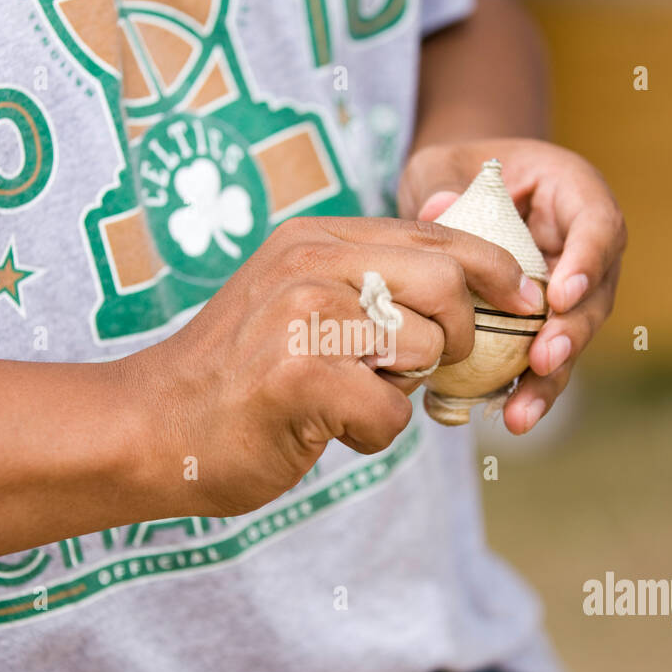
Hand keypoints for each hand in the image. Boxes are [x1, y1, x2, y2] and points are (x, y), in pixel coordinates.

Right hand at [138, 215, 544, 515]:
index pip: (438, 236)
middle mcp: (313, 261)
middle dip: (462, 335)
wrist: (146, 428)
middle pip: (449, 282)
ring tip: (343, 396)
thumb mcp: (296, 301)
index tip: (525, 298)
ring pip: (426, 352)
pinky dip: (367, 435)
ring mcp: (305, 313)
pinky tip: (320, 427)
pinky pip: (390, 415)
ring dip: (399, 391)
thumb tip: (464, 293)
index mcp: (317, 238)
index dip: (495, 268)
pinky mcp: (302, 374)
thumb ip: (368, 285)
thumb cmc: (234, 377)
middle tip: (426, 368)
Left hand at [398, 138, 626, 434]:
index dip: (586, 261)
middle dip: (571, 332)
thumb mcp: (443, 164)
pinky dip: (527, 389)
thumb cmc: (457, 171)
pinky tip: (508, 418)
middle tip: (543, 360)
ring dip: (550, 377)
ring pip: (574, 337)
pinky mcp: (547, 324)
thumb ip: (444, 183)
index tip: (562, 294)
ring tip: (521, 413)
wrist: (458, 193)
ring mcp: (570, 289)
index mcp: (574, 192)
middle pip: (595, 293)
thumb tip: (438, 210)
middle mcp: (584, 245)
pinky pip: (544, 358)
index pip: (597, 224)